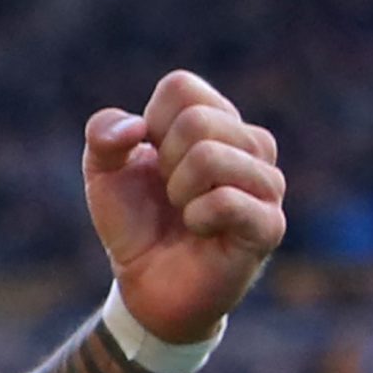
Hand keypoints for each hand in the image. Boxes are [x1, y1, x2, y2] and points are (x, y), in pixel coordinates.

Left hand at [82, 70, 285, 343]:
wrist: (147, 285)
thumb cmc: (136, 222)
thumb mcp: (103, 172)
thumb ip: (104, 135)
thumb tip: (135, 128)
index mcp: (217, 120)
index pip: (181, 88)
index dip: (150, 125)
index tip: (153, 159)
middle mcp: (251, 144)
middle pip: (198, 120)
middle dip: (165, 161)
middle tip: (170, 193)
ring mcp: (266, 184)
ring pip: (212, 156)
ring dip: (179, 190)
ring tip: (185, 211)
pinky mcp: (268, 225)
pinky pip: (227, 200)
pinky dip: (196, 216)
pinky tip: (199, 229)